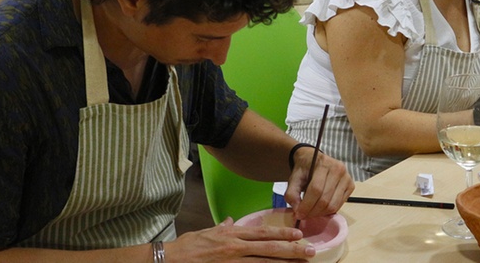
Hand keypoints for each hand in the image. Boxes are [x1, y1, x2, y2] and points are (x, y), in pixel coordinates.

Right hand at [167, 218, 314, 260]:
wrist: (169, 260)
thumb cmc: (187, 247)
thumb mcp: (207, 232)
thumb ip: (223, 227)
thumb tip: (232, 219)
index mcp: (231, 234)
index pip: (262, 233)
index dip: (282, 234)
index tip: (298, 235)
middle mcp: (235, 247)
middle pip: (268, 249)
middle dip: (291, 250)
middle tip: (310, 252)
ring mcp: (231, 262)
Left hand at [285, 149, 353, 219]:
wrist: (314, 159)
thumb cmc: (304, 169)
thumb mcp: (293, 177)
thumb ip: (292, 193)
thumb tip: (297, 210)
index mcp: (323, 164)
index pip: (316, 190)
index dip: (306, 205)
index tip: (298, 214)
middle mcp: (339, 169)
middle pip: (325, 199)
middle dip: (312, 212)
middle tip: (303, 215)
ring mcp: (347, 178)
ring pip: (333, 205)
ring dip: (320, 213)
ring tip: (311, 212)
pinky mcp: (351, 186)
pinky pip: (340, 205)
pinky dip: (329, 211)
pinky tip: (320, 207)